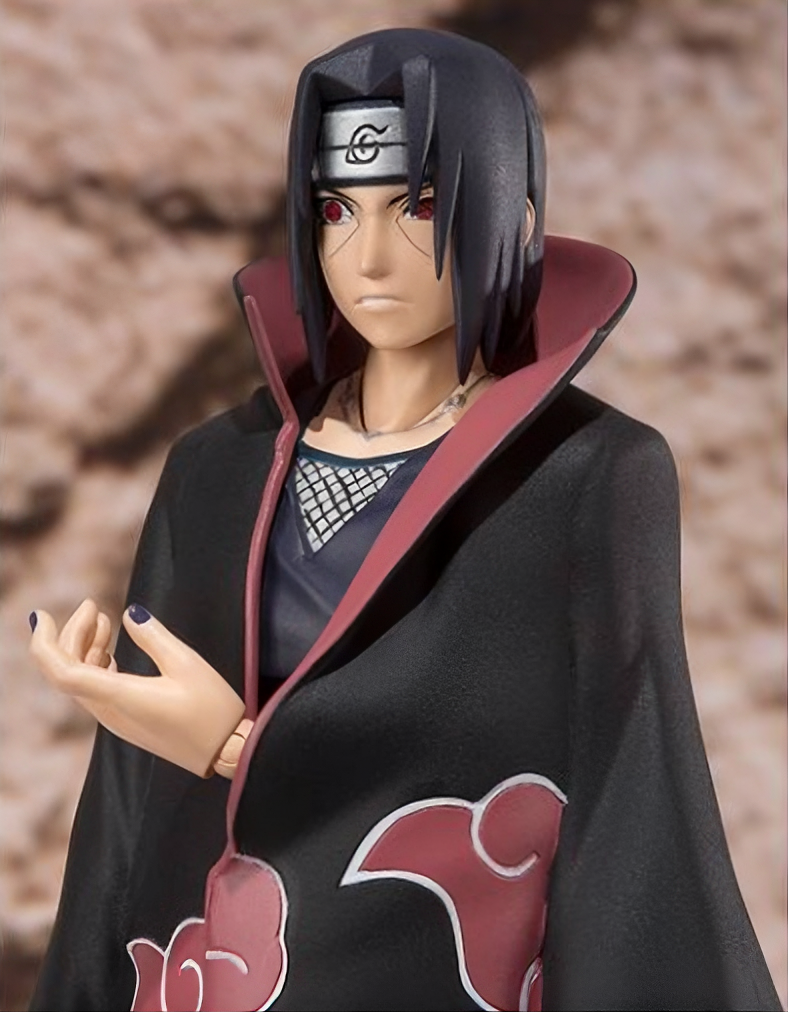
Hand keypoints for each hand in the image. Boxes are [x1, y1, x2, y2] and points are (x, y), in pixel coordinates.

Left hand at [29, 599, 245, 777]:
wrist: (227, 753)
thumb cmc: (212, 710)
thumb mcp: (186, 664)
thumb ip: (153, 636)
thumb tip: (129, 614)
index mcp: (119, 696)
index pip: (62, 671)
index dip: (45, 642)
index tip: (42, 615)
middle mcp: (110, 712)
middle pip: (69, 671)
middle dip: (72, 634)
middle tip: (92, 605)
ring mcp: (117, 719)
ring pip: (82, 680)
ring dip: (85, 647)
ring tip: (104, 620)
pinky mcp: (128, 721)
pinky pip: (96, 690)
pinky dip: (96, 664)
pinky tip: (109, 649)